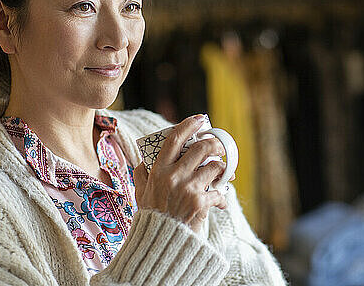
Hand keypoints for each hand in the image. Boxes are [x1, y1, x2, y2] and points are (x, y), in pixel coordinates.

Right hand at [133, 115, 228, 231]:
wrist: (159, 244)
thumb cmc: (151, 217)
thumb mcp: (140, 192)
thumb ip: (142, 175)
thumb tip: (144, 161)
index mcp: (158, 170)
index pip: (174, 139)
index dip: (189, 125)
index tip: (200, 119)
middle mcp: (173, 176)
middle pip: (201, 149)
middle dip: (215, 145)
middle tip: (219, 147)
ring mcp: (188, 189)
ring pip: (214, 167)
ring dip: (222, 170)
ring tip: (223, 174)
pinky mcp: (200, 203)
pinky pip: (219, 192)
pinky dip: (221, 197)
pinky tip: (219, 202)